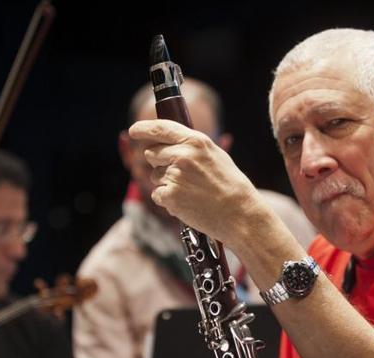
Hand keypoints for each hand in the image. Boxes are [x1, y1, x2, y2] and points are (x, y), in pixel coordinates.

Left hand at [128, 119, 264, 246]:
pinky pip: (158, 195)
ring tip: (191, 192)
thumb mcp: (215, 156)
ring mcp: (175, 176)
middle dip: (160, 163)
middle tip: (181, 175)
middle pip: (152, 154)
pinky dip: (168, 200)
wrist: (239, 213)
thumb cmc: (230, 185)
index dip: (143, 129)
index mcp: (195, 141)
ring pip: (155, 176)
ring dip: (166, 184)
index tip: (134, 130)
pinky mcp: (171, 196)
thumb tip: (168, 143)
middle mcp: (182, 155)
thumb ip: (192, 147)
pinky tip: (187, 203)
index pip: (161, 128)